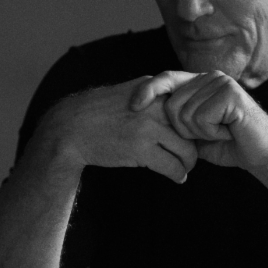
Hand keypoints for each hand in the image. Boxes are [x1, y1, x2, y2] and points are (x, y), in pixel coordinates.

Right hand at [35, 77, 198, 182]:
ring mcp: (148, 127)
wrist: (71, 126)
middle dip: (195, 146)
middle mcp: (155, 105)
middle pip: (192, 129)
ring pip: (186, 150)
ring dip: (188, 164)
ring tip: (184, 169)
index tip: (194, 137)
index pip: (188, 107)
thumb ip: (154, 98)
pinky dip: (178, 175)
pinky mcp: (141, 149)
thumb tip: (180, 112)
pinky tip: (177, 178)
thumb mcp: (130, 93)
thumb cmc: (99, 112)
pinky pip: (172, 166)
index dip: (195, 125)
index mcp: (154, 89)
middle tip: (191, 157)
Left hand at [129, 70, 267, 171]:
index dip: (148, 90)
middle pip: (171, 103)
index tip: (133, 105)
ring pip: (185, 113)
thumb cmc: (228, 143)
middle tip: (208, 132)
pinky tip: (227, 130)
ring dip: (200, 132)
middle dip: (183, 128)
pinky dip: (211, 132)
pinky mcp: (231, 93)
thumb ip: (174, 119)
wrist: (261, 154)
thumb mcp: (193, 131)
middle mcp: (209, 77)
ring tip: (220, 130)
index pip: (166, 79)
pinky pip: (201, 117)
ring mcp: (221, 82)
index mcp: (199, 81)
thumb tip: (142, 114)